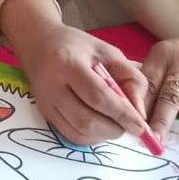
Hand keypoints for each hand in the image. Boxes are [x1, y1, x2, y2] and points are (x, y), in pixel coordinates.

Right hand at [12, 22, 150, 144]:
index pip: (98, 96)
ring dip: (104, 134)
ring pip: (79, 132)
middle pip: (87, 120)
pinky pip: (71, 136)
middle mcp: (52, 86)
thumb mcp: (109, 52)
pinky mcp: (45, 114)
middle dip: (115, 128)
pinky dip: (91, 136)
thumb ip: (130, 78)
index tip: (142, 127)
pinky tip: (100, 125)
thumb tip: (140, 113)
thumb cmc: (77, 46)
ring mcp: (46, 103)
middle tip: (129, 123)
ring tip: (114, 122)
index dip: (122, 114)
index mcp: (68, 64)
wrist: (37, 43)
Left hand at [142, 27, 178, 141]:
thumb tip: (134, 110)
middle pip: (165, 95)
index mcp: (163, 53)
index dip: (138, 104)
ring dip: (175, 121)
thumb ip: (153, 79)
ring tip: (163, 139)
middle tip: (146, 138)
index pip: (147, 82)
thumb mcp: (168, 58)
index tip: (131, 122)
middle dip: (155, 119)